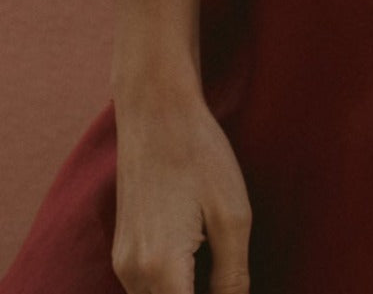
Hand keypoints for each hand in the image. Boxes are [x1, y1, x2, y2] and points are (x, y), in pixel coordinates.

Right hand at [111, 81, 251, 293]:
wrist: (157, 112)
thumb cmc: (201, 156)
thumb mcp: (232, 216)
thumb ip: (233, 277)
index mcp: (161, 270)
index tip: (233, 290)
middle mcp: (132, 274)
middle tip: (228, 278)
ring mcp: (123, 263)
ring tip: (218, 275)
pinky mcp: (122, 251)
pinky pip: (144, 290)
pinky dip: (171, 290)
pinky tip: (199, 267)